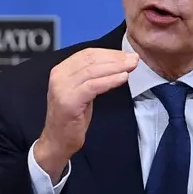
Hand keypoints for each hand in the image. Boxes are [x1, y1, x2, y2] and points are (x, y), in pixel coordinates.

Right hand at [35, 48, 138, 180]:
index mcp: (61, 70)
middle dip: (115, 58)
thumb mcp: (82, 91)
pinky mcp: (69, 101)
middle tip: (134, 59)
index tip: (127, 54)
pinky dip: (110, 80)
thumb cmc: (72, 117)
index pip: (87, 54)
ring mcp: (62, 88)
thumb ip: (92, 76)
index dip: (109, 53)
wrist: (58, 140)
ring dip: (116, 67)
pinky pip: (93, 86)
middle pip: (91, 60)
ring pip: (93, 71)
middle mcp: (59, 76)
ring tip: (132, 66)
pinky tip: (123, 78)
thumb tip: (116, 62)